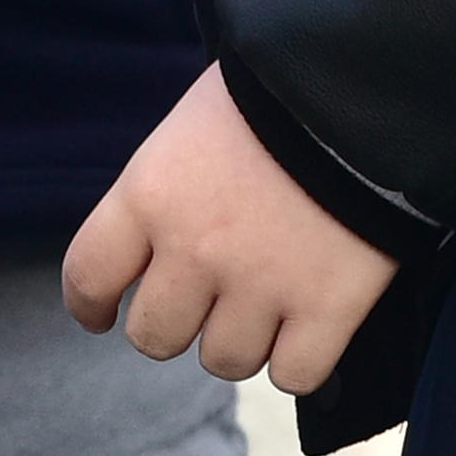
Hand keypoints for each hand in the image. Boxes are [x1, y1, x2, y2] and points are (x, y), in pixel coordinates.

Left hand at [63, 67, 401, 390]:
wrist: (368, 81)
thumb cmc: (277, 86)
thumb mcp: (194, 121)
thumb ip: (168, 187)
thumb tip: (160, 234)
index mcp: (150, 193)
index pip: (88, 276)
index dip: (90, 304)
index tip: (102, 314)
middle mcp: (193, 249)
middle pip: (154, 337)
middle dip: (177, 323)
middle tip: (205, 299)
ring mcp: (261, 285)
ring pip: (225, 360)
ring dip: (241, 339)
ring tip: (265, 301)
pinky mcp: (327, 309)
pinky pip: (293, 374)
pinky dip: (299, 357)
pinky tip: (307, 323)